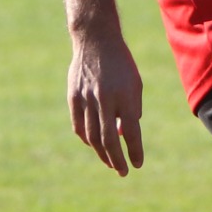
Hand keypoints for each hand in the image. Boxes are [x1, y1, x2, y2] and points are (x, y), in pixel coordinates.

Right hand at [67, 31, 145, 175]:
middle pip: (109, 139)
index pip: (132, 132)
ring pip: (92, 136)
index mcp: (125, 96)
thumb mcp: (134, 85)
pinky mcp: (74, 97)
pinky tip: (94, 146)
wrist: (96, 40)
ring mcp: (87, 98)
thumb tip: (123, 136)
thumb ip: (131, 110)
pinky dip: (87, 139)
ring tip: (111, 162)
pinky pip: (79, 126)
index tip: (138, 164)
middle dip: (117, 159)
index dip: (135, 151)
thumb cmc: (121, 65)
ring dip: (102, 153)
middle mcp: (105, 99)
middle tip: (123, 171)